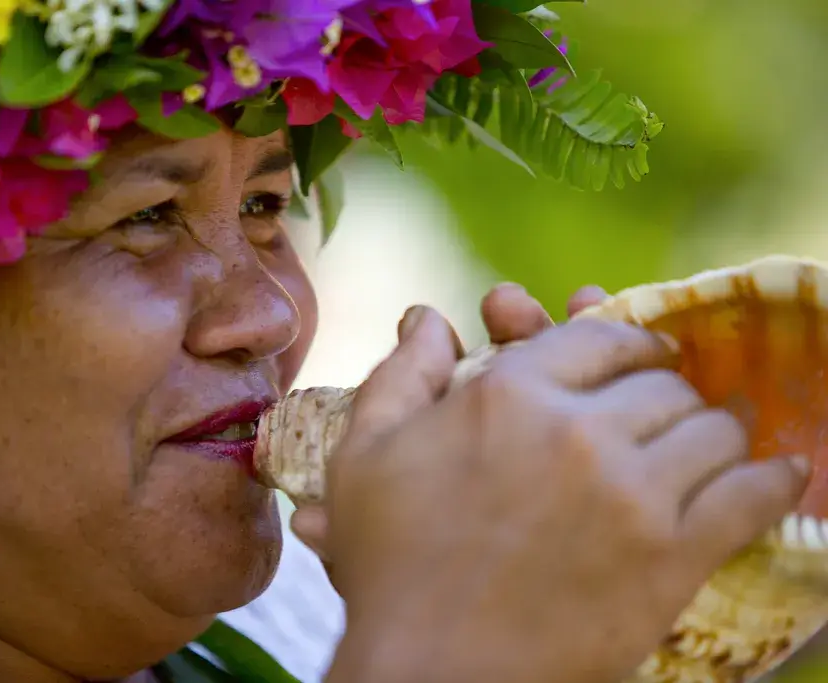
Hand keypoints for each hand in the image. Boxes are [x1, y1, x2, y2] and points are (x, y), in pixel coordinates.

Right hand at [322, 310, 808, 682]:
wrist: (430, 672)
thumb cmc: (390, 564)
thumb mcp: (366, 456)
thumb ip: (402, 375)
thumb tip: (427, 319)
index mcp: (508, 394)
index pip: (598, 339)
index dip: (626, 342)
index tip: (639, 359)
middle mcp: (577, 430)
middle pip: (661, 384)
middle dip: (663, 392)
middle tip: (662, 412)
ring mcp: (631, 494)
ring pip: (710, 432)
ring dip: (711, 433)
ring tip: (706, 444)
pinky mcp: (671, 558)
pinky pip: (749, 498)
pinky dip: (771, 481)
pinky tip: (778, 474)